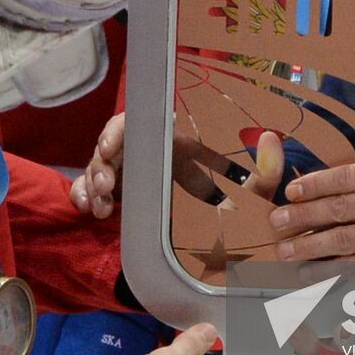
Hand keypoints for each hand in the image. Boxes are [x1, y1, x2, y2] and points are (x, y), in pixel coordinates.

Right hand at [70, 117, 284, 217]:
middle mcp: (142, 152)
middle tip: (105, 188)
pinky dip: (83, 196)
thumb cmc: (225, 199)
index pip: (135, 122)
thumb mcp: (247, 188)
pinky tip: (87, 209)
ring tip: (98, 207)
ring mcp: (125, 172)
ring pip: (96, 168)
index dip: (117, 131)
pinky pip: (89, 189)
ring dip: (91, 183)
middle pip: (109, 146)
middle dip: (101, 165)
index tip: (110, 148)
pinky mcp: (114, 193)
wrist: (210, 232)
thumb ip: (263, 171)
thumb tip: (272, 139)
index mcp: (168, 140)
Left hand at [268, 161, 354, 263]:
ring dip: (309, 246)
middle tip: (278, 221)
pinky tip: (311, 273)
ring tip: (285, 250)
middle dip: (302, 216)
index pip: (345, 176)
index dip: (314, 184)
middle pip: (338, 208)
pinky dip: (330, 270)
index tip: (292, 191)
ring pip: (342, 239)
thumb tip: (336, 186)